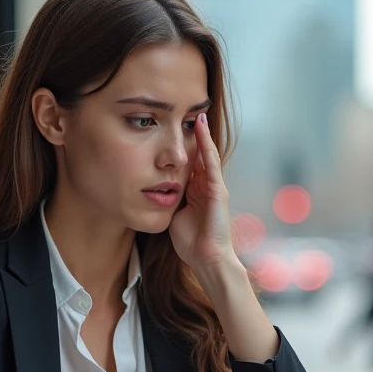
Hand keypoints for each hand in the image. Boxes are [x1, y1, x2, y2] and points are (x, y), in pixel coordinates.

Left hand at [169, 113, 234, 272]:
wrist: (206, 259)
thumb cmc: (191, 243)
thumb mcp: (174, 215)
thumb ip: (168, 200)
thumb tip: (153, 190)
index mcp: (195, 191)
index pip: (188, 162)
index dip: (182, 146)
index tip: (173, 128)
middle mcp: (206, 186)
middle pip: (198, 154)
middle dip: (193, 135)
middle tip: (187, 112)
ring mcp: (214, 187)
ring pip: (207, 154)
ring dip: (202, 134)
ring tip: (198, 114)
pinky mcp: (219, 191)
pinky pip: (211, 163)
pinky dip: (206, 145)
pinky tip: (201, 130)